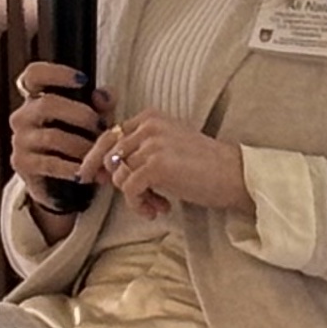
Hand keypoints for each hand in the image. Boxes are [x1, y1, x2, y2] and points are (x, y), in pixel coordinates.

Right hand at [11, 62, 105, 234]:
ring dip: (82, 146)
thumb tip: (103, 94)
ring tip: (100, 155)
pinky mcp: (21, 163)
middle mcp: (23, 116)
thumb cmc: (79, 143)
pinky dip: (73, 168)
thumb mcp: (94, 122)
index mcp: (37, 99)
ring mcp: (19, 139)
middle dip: (80, 114)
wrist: (63, 185)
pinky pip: (50, 163)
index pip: (34, 75)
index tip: (82, 79)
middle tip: (101, 126)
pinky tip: (88, 174)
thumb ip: (101, 106)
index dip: (56, 73)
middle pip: (47, 104)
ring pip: (52, 137)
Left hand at [82, 108, 250, 219]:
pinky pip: (128, 189)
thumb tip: (105, 169)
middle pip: (109, 156)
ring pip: (119, 175)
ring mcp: (151, 145)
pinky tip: (159, 209)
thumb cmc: (208, 167)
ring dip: (135, 197)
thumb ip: (142, 149)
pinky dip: (138, 205)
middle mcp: (147, 126)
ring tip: (157, 205)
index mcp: (150, 118)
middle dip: (115, 181)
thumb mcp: (171, 147)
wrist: (236, 176)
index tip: (89, 176)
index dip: (95, 158)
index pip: (109, 135)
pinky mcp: (155, 166)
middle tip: (135, 200)